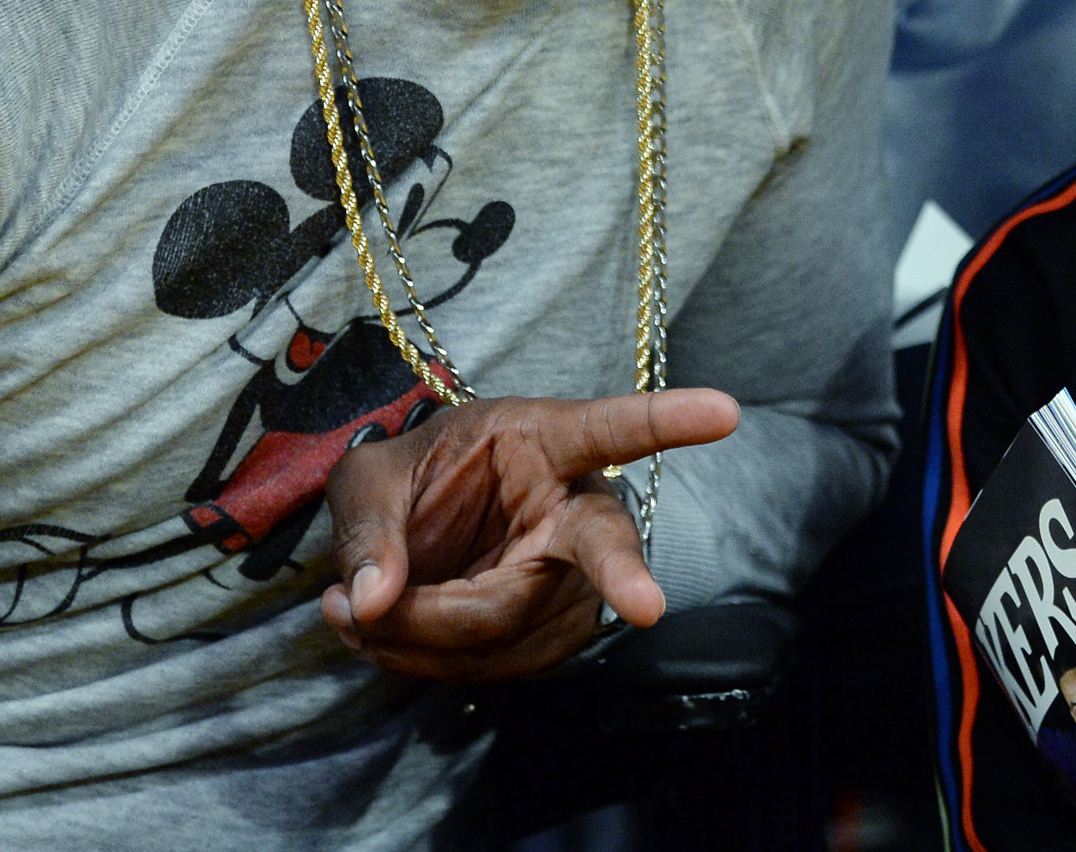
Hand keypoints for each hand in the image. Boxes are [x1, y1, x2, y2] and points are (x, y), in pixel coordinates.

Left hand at [319, 386, 740, 682]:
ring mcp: (574, 579)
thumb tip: (371, 603)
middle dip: (623, 577)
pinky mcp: (554, 634)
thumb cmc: (407, 484)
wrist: (416, 537)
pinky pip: (494, 666)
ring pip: (513, 623)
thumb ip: (367, 530)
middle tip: (646, 608)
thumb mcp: (367, 477)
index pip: (612, 426)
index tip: (725, 411)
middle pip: (601, 547)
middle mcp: (577, 507)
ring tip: (351, 610)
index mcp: (543, 440)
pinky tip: (385, 638)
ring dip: (420, 636)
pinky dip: (426, 662)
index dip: (668, 419)